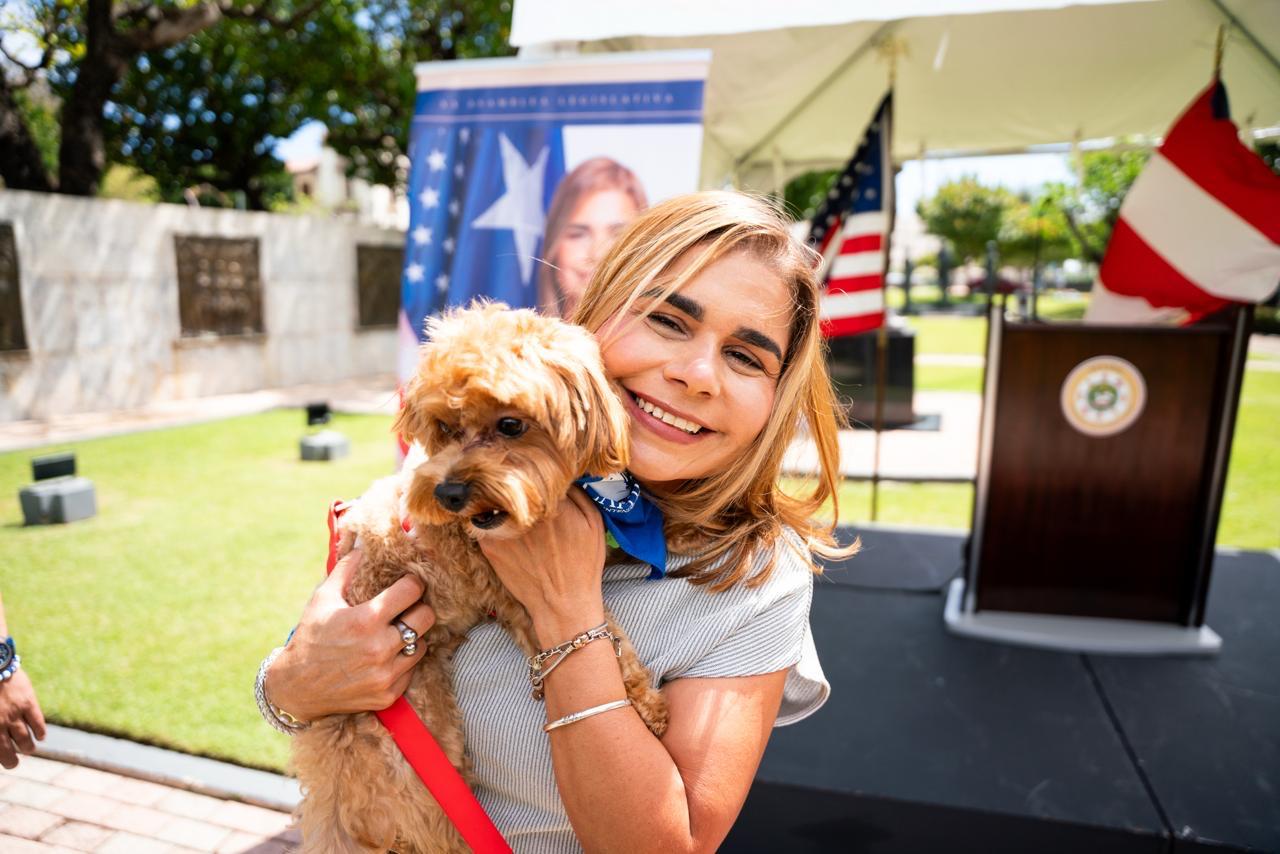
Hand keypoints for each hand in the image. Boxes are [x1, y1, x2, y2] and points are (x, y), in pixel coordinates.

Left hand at [0, 669, 45, 769]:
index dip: (4, 760)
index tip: (9, 763)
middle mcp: (0, 724)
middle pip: (10, 751)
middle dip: (13, 761)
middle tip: (15, 762)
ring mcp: (15, 714)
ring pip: (25, 740)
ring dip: (28, 748)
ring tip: (29, 750)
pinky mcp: (28, 703)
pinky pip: (38, 723)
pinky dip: (40, 732)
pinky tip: (41, 737)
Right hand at [264, 549, 435, 720]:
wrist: (297, 688)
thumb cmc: (311, 638)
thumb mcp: (322, 599)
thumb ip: (346, 569)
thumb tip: (363, 545)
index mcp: (366, 620)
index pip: (411, 591)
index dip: (413, 583)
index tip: (409, 583)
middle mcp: (379, 648)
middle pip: (426, 618)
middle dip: (419, 608)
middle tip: (408, 608)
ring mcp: (385, 674)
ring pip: (421, 645)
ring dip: (412, 637)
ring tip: (395, 633)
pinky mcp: (387, 694)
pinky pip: (411, 671)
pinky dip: (403, 662)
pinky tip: (387, 657)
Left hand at [479, 487, 606, 645]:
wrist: (563, 603)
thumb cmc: (583, 564)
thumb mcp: (594, 523)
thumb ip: (579, 493)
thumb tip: (561, 473)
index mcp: (555, 503)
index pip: (540, 472)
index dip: (539, 471)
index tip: (539, 472)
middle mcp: (527, 512)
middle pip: (515, 482)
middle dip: (517, 479)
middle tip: (519, 480)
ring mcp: (505, 528)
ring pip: (495, 498)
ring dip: (499, 496)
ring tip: (505, 498)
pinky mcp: (489, 544)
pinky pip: (483, 519)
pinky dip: (487, 516)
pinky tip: (498, 520)